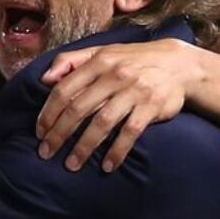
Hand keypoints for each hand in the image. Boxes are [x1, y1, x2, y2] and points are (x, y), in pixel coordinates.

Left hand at [36, 40, 204, 171]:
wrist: (179, 65)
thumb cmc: (134, 60)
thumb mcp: (103, 52)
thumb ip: (72, 61)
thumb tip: (44, 79)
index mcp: (98, 61)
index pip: (65, 89)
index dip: (49, 112)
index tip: (40, 132)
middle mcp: (114, 75)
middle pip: (79, 108)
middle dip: (60, 133)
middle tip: (47, 153)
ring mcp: (134, 91)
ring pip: (102, 123)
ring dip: (84, 146)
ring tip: (72, 164)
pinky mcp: (151, 107)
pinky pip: (130, 133)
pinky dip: (117, 151)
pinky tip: (108, 167)